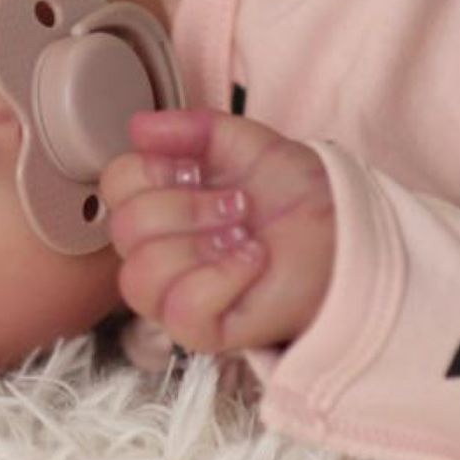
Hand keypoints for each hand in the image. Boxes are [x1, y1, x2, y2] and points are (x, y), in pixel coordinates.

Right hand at [99, 108, 336, 355]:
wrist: (343, 234)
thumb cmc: (295, 197)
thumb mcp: (245, 144)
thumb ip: (192, 129)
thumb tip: (139, 128)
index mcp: (159, 205)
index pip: (115, 184)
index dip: (155, 170)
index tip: (199, 170)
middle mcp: (157, 251)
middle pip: (127, 228)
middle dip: (189, 208)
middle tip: (237, 206)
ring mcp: (174, 295)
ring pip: (141, 275)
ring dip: (202, 246)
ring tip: (244, 237)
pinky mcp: (201, 331)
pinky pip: (181, 309)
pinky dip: (221, 279)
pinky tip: (251, 263)